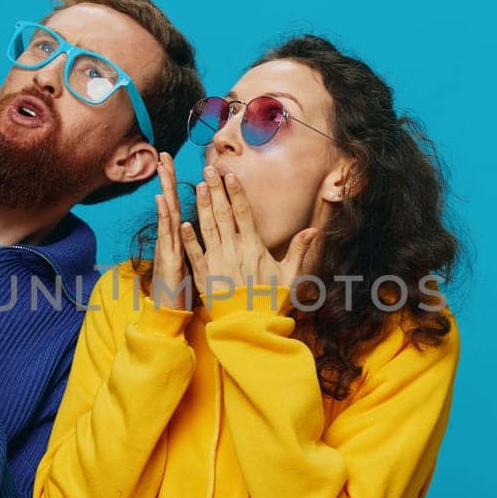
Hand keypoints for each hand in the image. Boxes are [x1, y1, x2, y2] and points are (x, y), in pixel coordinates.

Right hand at [149, 153, 193, 309]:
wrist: (170, 314)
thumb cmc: (183, 291)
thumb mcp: (192, 265)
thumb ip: (197, 247)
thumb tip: (205, 233)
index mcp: (180, 239)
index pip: (181, 205)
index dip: (180, 185)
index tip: (177, 163)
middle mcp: (172, 240)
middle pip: (172, 203)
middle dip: (168, 179)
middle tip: (165, 155)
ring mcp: (169, 249)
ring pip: (167, 214)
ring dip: (165, 191)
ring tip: (163, 169)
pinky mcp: (169, 260)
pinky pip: (167, 237)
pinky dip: (165, 218)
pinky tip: (163, 201)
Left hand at [181, 166, 318, 310]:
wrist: (251, 327)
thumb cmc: (272, 302)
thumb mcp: (290, 276)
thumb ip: (299, 251)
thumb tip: (313, 230)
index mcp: (254, 248)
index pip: (243, 214)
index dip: (236, 193)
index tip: (230, 175)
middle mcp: (235, 251)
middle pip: (223, 214)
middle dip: (216, 190)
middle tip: (208, 169)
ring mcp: (218, 263)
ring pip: (208, 228)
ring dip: (202, 206)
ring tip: (197, 186)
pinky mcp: (205, 277)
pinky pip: (195, 254)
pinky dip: (189, 239)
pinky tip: (183, 222)